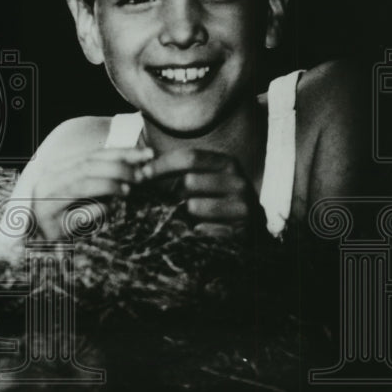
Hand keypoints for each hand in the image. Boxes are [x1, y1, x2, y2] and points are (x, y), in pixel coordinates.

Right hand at [30, 147, 153, 239]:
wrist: (40, 246)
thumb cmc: (67, 219)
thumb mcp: (85, 194)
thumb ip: (103, 178)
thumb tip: (138, 164)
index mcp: (58, 169)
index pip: (93, 155)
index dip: (121, 152)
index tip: (146, 154)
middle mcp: (48, 181)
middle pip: (89, 166)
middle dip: (119, 168)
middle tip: (142, 175)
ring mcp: (44, 201)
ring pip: (82, 184)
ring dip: (110, 185)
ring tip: (128, 190)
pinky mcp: (47, 223)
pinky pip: (78, 214)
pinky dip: (97, 210)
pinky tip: (108, 209)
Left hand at [135, 149, 264, 236]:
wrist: (250, 234)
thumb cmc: (217, 204)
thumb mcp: (203, 181)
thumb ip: (180, 173)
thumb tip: (141, 170)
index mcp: (227, 164)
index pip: (190, 157)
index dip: (162, 165)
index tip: (141, 175)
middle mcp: (239, 182)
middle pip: (189, 181)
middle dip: (173, 194)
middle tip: (171, 203)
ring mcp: (243, 207)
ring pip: (193, 206)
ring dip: (182, 215)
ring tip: (188, 219)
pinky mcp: (241, 231)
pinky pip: (202, 230)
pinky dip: (194, 233)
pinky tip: (199, 233)